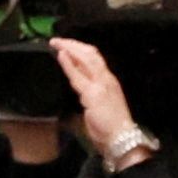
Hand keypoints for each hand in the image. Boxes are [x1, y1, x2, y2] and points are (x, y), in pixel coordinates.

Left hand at [52, 37, 143, 159]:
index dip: (81, 50)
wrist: (121, 138)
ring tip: (57, 43)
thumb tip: (77, 87)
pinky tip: (61, 55)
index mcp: (108, 81)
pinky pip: (78, 75)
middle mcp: (106, 79)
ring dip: (69, 48)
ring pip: (85, 59)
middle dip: (74, 44)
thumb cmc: (110, 127)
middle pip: (90, 54)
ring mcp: (101, 84)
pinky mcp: (93, 93)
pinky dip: (69, 63)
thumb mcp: (97, 105)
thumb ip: (87, 94)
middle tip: (58, 40)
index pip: (95, 59)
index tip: (68, 45)